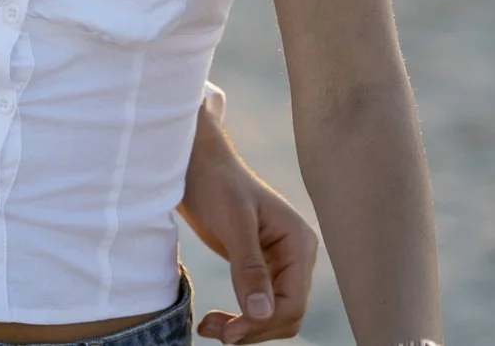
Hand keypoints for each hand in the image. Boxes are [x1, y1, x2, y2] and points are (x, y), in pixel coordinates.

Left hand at [178, 109, 315, 342]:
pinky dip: (240, 318)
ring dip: (245, 328)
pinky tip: (215, 320)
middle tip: (212, 332)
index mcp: (298, 243)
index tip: (228, 333)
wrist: (195, 164)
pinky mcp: (262, 269)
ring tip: (209, 328)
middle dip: (252, 328)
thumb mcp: (232, 223)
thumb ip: (248, 267)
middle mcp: (296, 256)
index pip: (292, 302)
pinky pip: (260, 306)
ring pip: (273, 315)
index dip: (263, 323)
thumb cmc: (215, 183)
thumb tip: (262, 313)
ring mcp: (280, 264)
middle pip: (286, 314)